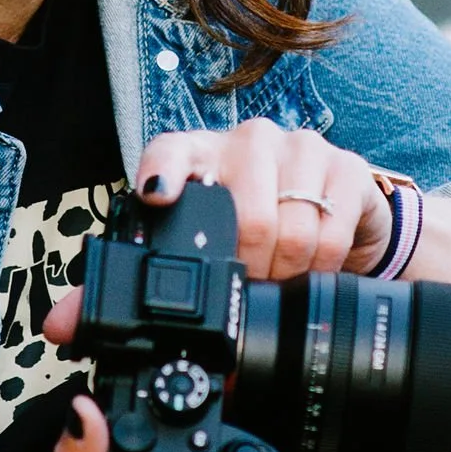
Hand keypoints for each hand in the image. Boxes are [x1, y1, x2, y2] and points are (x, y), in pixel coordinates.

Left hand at [136, 117, 395, 279]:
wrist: (331, 203)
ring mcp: (302, 147)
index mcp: (204, 152)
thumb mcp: (214, 229)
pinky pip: (333, 235)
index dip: (163, 174)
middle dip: (252, 269)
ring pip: (293, 233)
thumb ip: (172, 254)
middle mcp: (251, 140)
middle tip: (254, 284)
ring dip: (288, 272)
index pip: (171, 152)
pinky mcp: (346, 168)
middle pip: (249, 220)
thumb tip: (104, 310)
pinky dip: (322, 266)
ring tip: (283, 276)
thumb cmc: (258, 215)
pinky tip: (314, 265)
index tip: (157, 198)